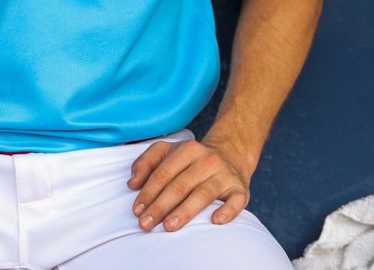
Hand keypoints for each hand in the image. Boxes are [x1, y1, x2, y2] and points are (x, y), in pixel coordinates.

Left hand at [127, 137, 250, 231]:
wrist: (231, 153)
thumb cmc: (192, 159)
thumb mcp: (168, 151)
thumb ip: (146, 163)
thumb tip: (133, 183)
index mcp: (188, 149)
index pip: (164, 173)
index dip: (148, 192)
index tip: (137, 210)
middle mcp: (207, 160)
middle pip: (180, 185)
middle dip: (160, 206)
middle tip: (146, 224)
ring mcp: (225, 174)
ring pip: (203, 194)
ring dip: (185, 211)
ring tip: (169, 226)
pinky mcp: (240, 189)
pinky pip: (236, 201)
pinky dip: (227, 211)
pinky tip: (215, 220)